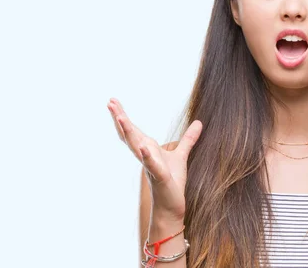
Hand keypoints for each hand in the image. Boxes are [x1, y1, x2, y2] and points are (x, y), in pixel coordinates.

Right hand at [107, 98, 202, 220]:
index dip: (122, 115)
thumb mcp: (181, 155)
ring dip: (128, 132)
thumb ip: (188, 139)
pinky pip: (152, 165)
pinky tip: (144, 147)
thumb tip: (199, 122)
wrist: (171, 206)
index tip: (112, 101)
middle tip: (109, 102)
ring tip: (120, 117)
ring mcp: (150, 166)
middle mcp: (145, 155)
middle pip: (129, 134)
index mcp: (147, 149)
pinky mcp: (160, 177)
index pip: (132, 130)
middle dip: (119, 118)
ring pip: (136, 146)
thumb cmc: (172, 182)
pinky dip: (147, 156)